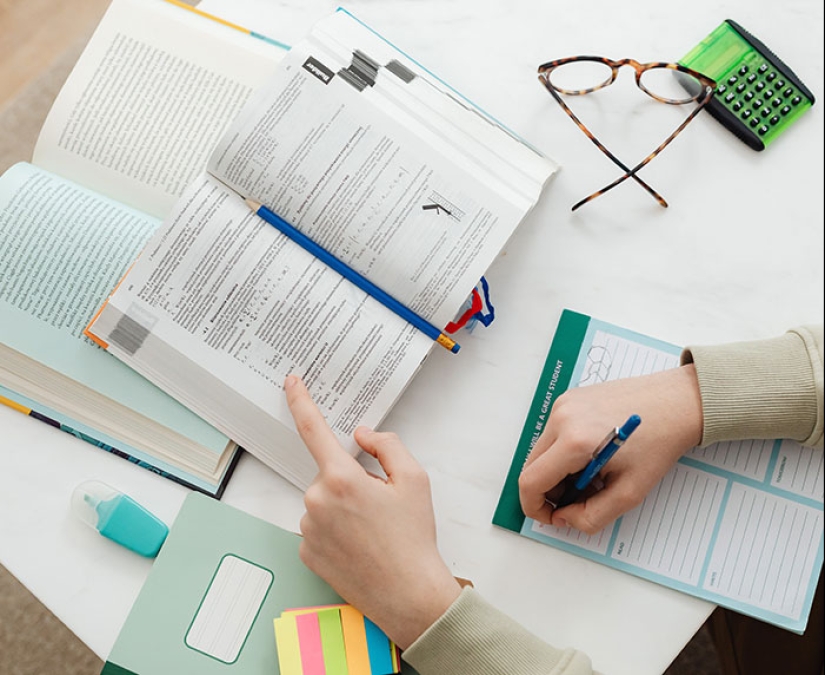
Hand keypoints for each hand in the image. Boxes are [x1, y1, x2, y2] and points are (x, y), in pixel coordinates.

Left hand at [284, 375, 461, 649]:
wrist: (409, 594)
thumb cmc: (414, 537)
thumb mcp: (415, 479)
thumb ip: (386, 445)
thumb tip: (361, 435)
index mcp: (341, 478)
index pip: (313, 429)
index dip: (300, 401)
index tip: (291, 382)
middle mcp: (316, 501)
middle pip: (329, 474)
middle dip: (351, 480)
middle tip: (380, 505)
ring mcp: (307, 529)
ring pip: (322, 501)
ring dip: (342, 506)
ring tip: (373, 531)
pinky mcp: (305, 552)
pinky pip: (317, 527)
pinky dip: (334, 529)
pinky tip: (358, 545)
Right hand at [518, 364, 702, 533]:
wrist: (676, 402)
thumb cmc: (659, 442)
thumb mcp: (629, 492)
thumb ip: (592, 516)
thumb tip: (565, 518)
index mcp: (574, 441)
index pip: (531, 481)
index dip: (535, 507)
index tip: (552, 517)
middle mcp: (562, 418)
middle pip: (532, 466)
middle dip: (549, 491)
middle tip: (579, 499)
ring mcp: (563, 405)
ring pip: (541, 451)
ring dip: (558, 471)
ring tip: (592, 476)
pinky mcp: (569, 399)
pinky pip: (553, 434)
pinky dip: (564, 452)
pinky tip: (592, 456)